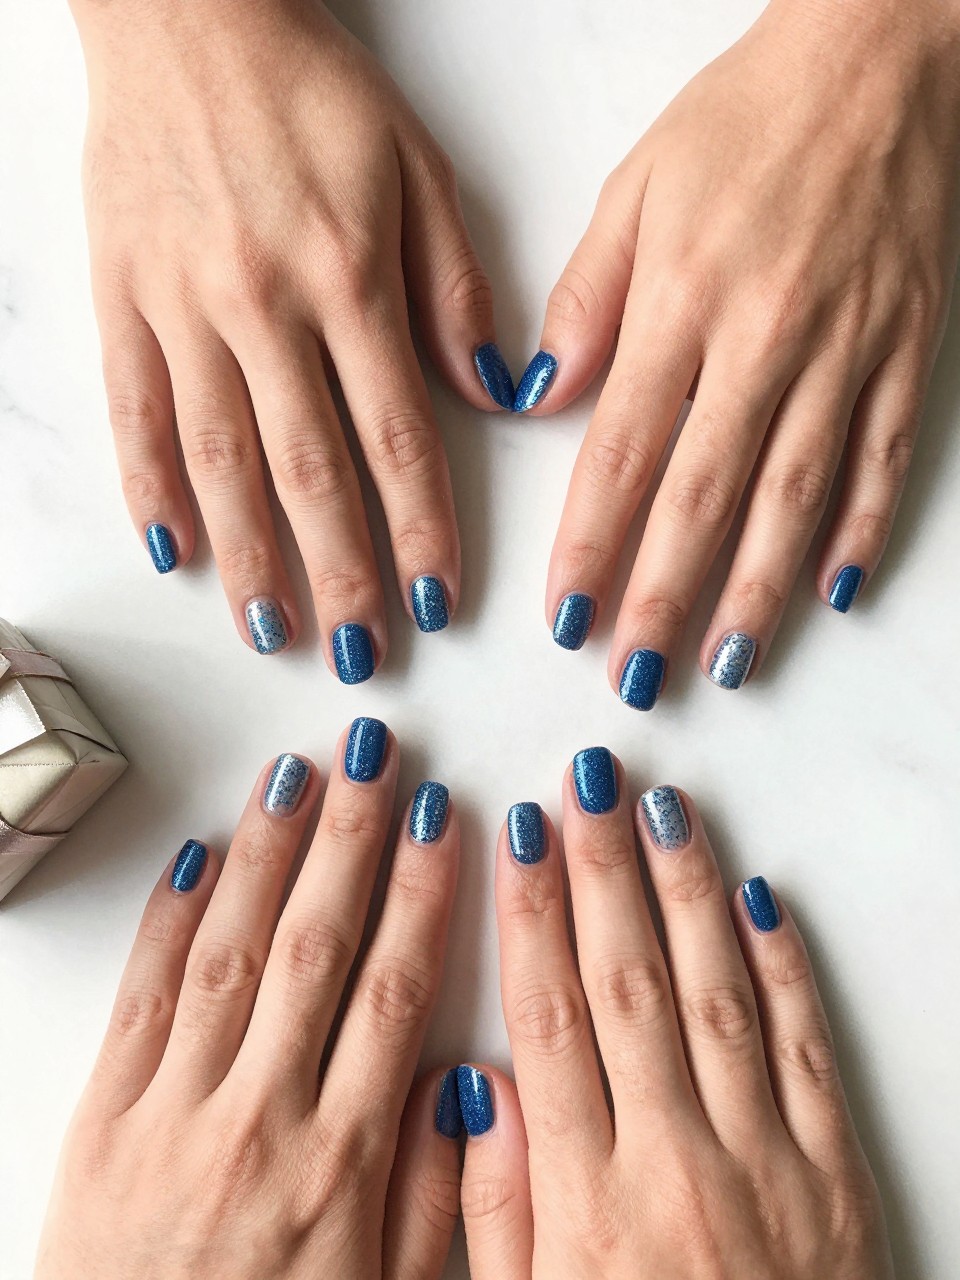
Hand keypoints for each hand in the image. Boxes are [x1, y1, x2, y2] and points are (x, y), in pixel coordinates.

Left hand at [36, 722, 462, 1277]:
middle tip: (373, 759)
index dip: (421, 894)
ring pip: (233, 953)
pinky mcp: (103, 1118)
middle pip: (318, 948)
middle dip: (349, 840)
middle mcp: (260, 1120)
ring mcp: (173, 1112)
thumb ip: (431, 1194)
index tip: (439, 821)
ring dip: (269, 854)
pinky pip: (142, 999)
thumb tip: (465, 1083)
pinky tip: (200, 855)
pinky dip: (170, 920)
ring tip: (296, 776)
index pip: (394, 992)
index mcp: (340, 1163)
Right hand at [71, 0, 507, 671]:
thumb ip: (455, 287)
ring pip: (219, 458)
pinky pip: (135, 408)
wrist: (188, 11)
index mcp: (351, 278)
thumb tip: (495, 394)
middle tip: (357, 652)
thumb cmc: (312, 90)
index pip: (397, 438)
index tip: (436, 603)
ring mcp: (183, 306)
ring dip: (250, 556)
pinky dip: (150, 484)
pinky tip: (172, 551)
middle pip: (310, 471)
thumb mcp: (416, 168)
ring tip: (272, 629)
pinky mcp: (122, 296)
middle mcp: (265, 305)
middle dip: (341, 573)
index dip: (419, 531)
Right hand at [455, 756, 892, 1277]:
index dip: (530, 914)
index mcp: (587, 1200)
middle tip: (587, 784)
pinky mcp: (836, 1176)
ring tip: (660, 809)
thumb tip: (479, 1084)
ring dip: (683, 892)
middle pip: (626, 983)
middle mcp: (674, 1162)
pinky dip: (784, 969)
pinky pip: (805, 1052)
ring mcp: (765, 1164)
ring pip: (714, 995)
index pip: (548, 1017)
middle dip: (602, 869)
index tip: (518, 835)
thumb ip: (497, 1209)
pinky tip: (758, 897)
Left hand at [536, 0, 959, 697]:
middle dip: (665, 596)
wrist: (879, 55)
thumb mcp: (636, 188)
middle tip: (637, 675)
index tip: (566, 617)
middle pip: (704, 494)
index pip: (623, 450)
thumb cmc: (744, 119)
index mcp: (682, 297)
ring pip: (795, 493)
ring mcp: (845, 346)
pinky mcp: (906, 345)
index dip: (591, 543)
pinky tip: (833, 590)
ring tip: (726, 663)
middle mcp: (764, 333)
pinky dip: (862, 526)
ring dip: (756, 588)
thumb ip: (584, 302)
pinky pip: (885, 454)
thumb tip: (536, 398)